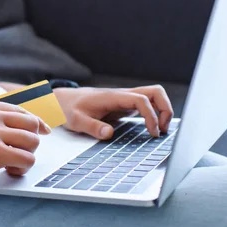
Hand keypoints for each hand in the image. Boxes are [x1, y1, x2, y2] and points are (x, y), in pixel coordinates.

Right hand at [0, 99, 51, 194]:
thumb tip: (26, 125)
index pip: (22, 109)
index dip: (36, 123)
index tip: (44, 131)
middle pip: (32, 123)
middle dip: (31, 141)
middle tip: (19, 155)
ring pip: (33, 142)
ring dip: (26, 157)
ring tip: (10, 165)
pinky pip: (27, 159)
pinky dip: (22, 168)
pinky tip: (8, 171)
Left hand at [55, 85, 173, 139]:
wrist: (61, 100)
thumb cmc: (68, 108)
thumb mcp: (75, 120)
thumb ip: (91, 126)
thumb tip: (108, 134)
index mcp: (113, 97)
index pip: (141, 100)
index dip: (151, 116)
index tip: (152, 133)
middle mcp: (122, 95)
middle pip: (155, 92)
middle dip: (165, 109)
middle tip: (162, 130)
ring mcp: (125, 99)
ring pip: (153, 97)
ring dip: (162, 111)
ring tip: (159, 131)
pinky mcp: (124, 105)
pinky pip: (146, 105)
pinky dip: (154, 114)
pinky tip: (152, 129)